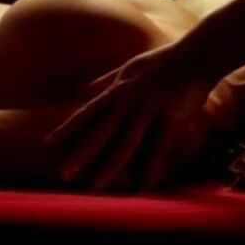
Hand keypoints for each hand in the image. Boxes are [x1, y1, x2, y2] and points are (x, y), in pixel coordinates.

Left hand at [46, 44, 217, 192]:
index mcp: (118, 90)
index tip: (48, 144)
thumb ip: (105, 80)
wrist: (196, 55)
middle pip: (100, 132)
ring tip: (93, 186)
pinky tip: (141, 188)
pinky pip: (158, 149)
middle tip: (63, 174)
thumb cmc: (161, 60)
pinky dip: (149, 170)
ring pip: (125, 144)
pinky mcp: (171, 120)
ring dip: (108, 167)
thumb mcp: (128, 67)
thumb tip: (83, 89)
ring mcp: (150, 111)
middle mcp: (129, 102)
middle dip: (81, 154)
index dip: (67, 129)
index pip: (87, 113)